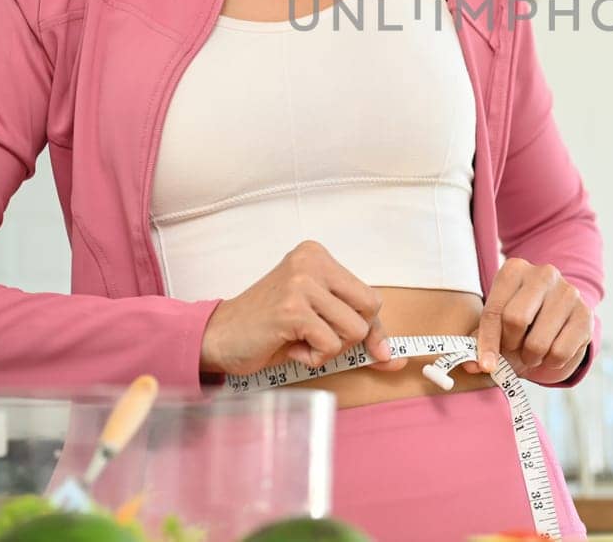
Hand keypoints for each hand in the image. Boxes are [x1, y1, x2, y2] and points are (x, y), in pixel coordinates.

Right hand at [199, 240, 410, 375]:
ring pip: (353, 330)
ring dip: (328, 348)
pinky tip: (290, 346)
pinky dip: (313, 357)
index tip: (376, 350)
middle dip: (349, 337)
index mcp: (318, 256)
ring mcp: (301, 284)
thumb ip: (357, 332)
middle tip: (317, 337)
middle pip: (369, 311)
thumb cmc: (268, 327)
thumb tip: (394, 357)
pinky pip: (330, 345)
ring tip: (300, 339)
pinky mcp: (292, 309)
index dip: (371, 329)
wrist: (219, 336)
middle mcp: (311, 262)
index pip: (370, 297)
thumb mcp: (317, 319)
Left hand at [465, 258, 590, 383]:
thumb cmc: (519, 321)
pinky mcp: (585, 314)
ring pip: (538, 342)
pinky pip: (560, 352)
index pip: (495, 311)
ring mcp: (568, 291)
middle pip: (516, 320)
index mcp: (514, 269)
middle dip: (510, 347)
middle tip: (514, 351)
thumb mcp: (496, 324)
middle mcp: (543, 274)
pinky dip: (551, 362)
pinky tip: (550, 353)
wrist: (557, 316)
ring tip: (531, 353)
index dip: (487, 343)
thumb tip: (471, 366)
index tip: (486, 365)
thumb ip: (479, 343)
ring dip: (531, 358)